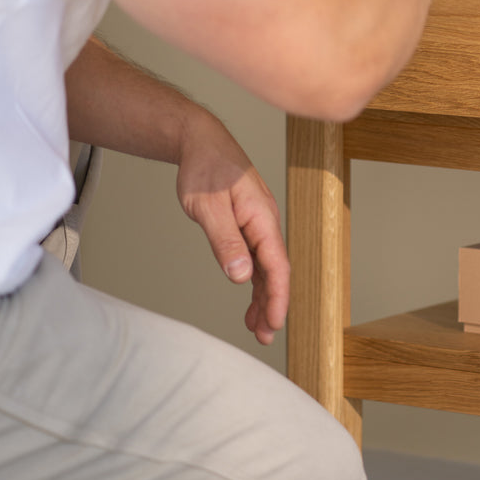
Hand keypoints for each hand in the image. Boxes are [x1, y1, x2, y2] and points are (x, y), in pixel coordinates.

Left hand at [175, 111, 288, 345]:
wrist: (201, 142)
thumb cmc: (205, 168)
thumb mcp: (208, 207)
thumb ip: (225, 241)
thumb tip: (241, 276)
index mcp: (262, 217)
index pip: (277, 265)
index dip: (278, 297)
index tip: (274, 323)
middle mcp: (265, 222)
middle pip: (276, 270)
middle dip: (273, 304)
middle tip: (266, 336)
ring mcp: (258, 224)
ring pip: (266, 267)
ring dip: (263, 296)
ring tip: (257, 327)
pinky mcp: (247, 225)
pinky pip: (256, 258)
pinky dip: (254, 281)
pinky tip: (248, 298)